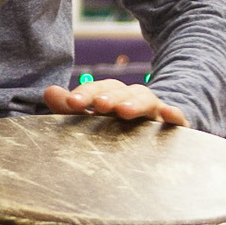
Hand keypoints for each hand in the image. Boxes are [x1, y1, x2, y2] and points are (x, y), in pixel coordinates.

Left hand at [43, 79, 189, 126]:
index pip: (98, 90)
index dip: (85, 94)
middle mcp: (133, 101)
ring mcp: (154, 112)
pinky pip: (177, 117)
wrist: (159, 134)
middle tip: (99, 104)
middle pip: (122, 91)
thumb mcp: (96, 118)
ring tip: (124, 111)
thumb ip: (72, 108)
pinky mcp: (174, 125)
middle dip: (109, 96)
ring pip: (146, 100)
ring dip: (135, 102)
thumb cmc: (120, 127)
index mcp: (112, 98)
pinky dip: (174, 114)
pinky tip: (169, 115)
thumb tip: (48, 91)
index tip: (71, 103)